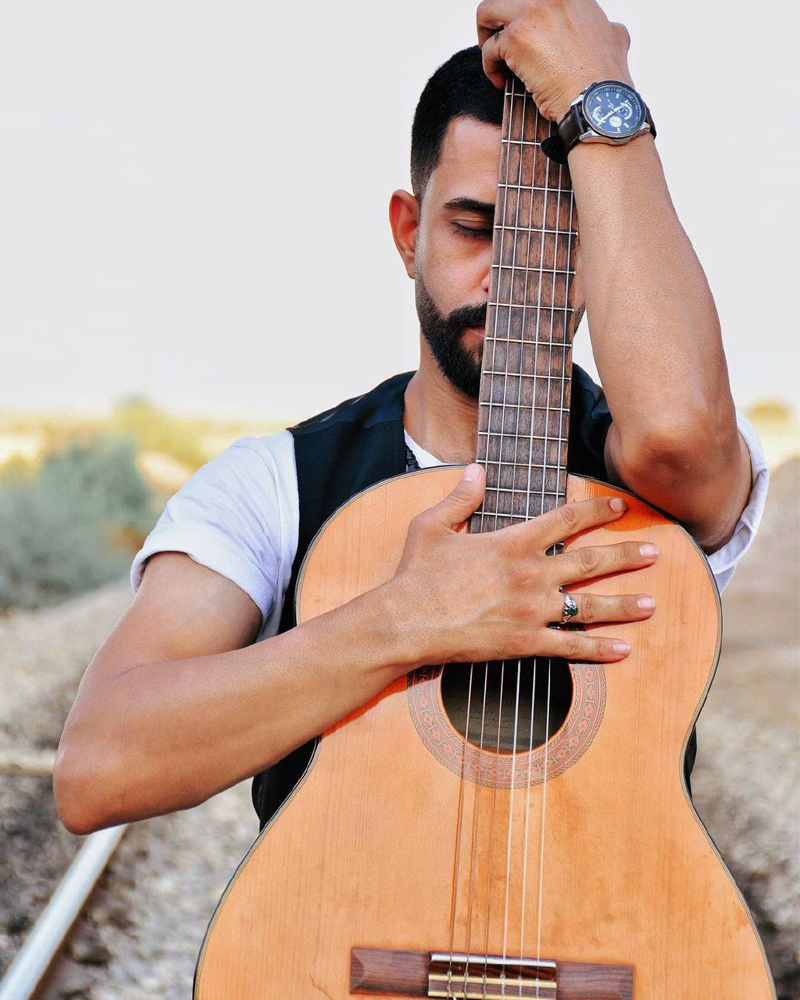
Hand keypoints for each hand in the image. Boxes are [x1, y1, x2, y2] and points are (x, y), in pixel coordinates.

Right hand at [385, 463, 657, 668]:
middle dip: (626, 555)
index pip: (565, 519)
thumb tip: (477, 469)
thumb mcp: (431, 525)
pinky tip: (624, 649)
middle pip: (590, 561)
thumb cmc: (415, 575)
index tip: (620, 506)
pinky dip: (599, 649)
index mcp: (512, 542)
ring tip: (652, 603)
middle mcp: (531, 574)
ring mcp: (531, 610)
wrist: (405, 623)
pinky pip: (570, 646)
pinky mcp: (524, 642)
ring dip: (624, 604)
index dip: (596, 510)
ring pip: (590, 605)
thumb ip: (460, 497)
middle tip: (654, 552)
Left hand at [476, 0, 633, 121]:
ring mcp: (532, 13)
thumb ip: (604, 26)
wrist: (598, 101)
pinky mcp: (517, 38)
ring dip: (486, 37)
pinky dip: (490, 67)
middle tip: (499, 42)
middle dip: (496, 19)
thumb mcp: (615, 38)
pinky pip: (489, 49)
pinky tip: (500, 81)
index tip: (524, 37)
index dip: (523, 16)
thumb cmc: (605, 81)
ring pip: (488, 11)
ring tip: (495, 59)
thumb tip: (608, 29)